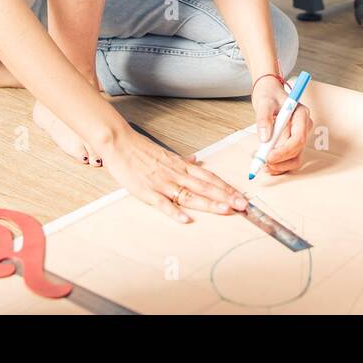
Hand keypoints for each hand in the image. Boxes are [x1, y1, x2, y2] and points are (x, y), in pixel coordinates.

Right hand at [92, 127, 246, 223]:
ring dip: (209, 203)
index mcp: (181, 166)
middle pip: (205, 186)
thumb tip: (195, 161)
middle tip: (243, 205)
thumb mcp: (166, 153)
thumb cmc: (141, 150)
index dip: (226, 187)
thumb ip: (182, 161)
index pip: (209, 177)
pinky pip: (163, 203)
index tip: (240, 196)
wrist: (119, 143)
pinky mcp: (147, 191)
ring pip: (190, 194)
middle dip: (225, 196)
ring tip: (225, 210)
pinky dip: (174, 212)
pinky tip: (186, 219)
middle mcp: (176, 174)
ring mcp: (163, 183)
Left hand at [251, 75, 312, 174]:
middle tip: (262, 163)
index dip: (284, 151)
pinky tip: (266, 165)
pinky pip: (289, 159)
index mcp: (301, 115)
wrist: (270, 94)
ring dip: (279, 166)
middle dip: (280, 161)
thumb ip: (264, 118)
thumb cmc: (269, 95)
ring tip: (262, 165)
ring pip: (295, 159)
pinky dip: (278, 165)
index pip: (298, 138)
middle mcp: (303, 127)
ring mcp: (299, 136)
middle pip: (297, 151)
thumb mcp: (264, 102)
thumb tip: (265, 138)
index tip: (268, 156)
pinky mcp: (293, 143)